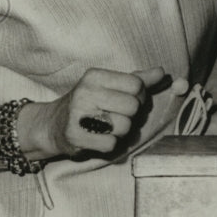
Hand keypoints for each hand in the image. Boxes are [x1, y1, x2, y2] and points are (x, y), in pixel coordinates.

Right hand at [20, 67, 188, 157]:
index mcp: (95, 76)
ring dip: (120, 131)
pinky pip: (112, 144)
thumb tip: (161, 71)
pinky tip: (97, 138)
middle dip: (129, 115)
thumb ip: (139, 79)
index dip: (138, 96)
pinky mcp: (75, 136)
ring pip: (125, 126)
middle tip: (113, 115)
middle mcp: (85, 92)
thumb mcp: (111, 86)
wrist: (54, 125)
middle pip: (133, 106)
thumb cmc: (90, 103)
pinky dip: (109, 144)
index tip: (125, 100)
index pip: (137, 85)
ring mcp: (78, 114)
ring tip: (105, 127)